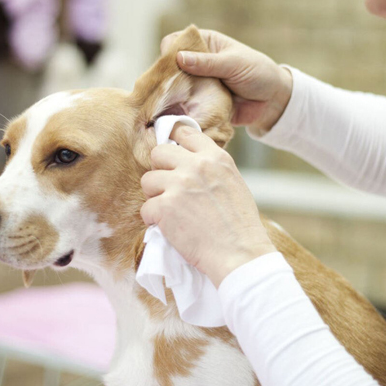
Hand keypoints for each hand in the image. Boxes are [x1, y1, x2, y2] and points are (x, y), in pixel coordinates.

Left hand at [140, 125, 275, 286]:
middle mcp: (195, 166)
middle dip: (159, 170)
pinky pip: (145, 208)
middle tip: (167, 189)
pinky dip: (153, 220)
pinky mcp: (164, 207)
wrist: (239, 253)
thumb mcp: (232, 182)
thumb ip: (210, 168)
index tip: (170, 157)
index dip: (173, 143)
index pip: (184, 132)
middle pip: (158, 152)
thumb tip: (186, 162)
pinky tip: (168, 227)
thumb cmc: (239, 225)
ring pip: (147, 180)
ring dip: (154, 196)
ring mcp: (178, 185)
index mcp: (215, 157)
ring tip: (170, 211)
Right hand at [161, 29, 292, 133]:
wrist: (271, 102)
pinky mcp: (199, 104)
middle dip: (165, 78)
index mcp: (204, 44)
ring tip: (167, 106)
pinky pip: (184, 107)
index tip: (167, 65)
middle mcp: (197, 64)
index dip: (169, 51)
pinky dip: (180, 112)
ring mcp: (196, 85)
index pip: (176, 41)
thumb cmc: (257, 73)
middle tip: (165, 90)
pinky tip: (175, 116)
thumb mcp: (233, 63)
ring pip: (174, 89)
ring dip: (171, 97)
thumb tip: (179, 58)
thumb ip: (207, 62)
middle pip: (170, 68)